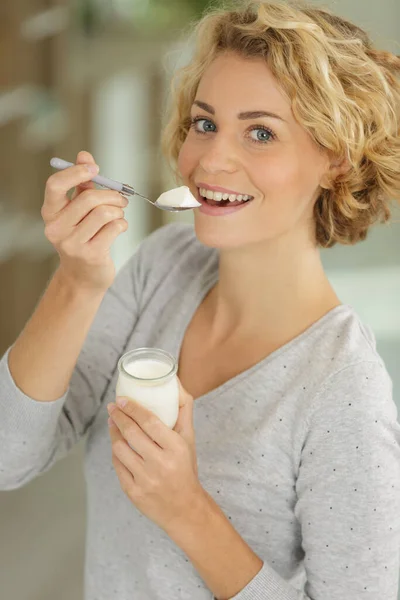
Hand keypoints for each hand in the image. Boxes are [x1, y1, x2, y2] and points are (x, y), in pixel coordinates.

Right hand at [42, 150, 128, 291]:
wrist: (84, 276)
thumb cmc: (83, 236)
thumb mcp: (78, 210)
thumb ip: (82, 183)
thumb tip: (84, 155)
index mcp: (50, 213)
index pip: (55, 185)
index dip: (76, 172)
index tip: (94, 168)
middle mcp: (57, 228)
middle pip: (89, 198)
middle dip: (112, 195)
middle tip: (122, 198)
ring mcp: (73, 244)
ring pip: (105, 212)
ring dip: (119, 210)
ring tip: (119, 214)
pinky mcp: (91, 255)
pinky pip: (115, 227)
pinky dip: (122, 224)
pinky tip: (119, 228)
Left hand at [107, 380, 205, 534]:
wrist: (185, 508)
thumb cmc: (186, 468)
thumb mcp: (189, 439)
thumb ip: (183, 410)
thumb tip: (174, 383)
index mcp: (176, 447)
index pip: (149, 421)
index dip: (132, 408)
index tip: (121, 399)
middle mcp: (160, 463)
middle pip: (131, 433)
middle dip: (118, 417)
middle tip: (112, 407)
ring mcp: (145, 479)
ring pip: (120, 449)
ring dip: (113, 434)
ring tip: (112, 424)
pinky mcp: (133, 493)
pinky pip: (117, 467)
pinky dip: (115, 454)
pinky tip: (116, 445)